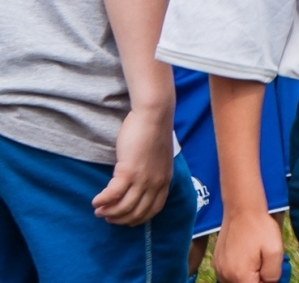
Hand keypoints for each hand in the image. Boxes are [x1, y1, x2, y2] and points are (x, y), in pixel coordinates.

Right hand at [92, 104, 172, 225]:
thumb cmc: (154, 133)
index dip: (138, 219)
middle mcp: (155, 183)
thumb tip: (140, 184)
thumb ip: (153, 173)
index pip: (153, 210)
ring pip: (124, 207)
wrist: (153, 115)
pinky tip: (95, 201)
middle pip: (137, 212)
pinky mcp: (129, 171)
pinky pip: (112, 194)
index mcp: (165, 180)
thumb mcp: (160, 159)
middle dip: (120, 219)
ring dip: (109, 213)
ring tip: (99, 211)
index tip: (126, 220)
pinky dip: (102, 201)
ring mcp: (143, 179)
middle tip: (107, 218)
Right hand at [213, 208, 285, 282]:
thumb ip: (273, 274)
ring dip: (247, 276)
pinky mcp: (217, 262)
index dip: (265, 282)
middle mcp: (225, 276)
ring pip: (236, 282)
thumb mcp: (275, 251)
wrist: (242, 208)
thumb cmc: (259, 227)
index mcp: (240, 276)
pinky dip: (239, 271)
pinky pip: (229, 275)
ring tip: (257, 258)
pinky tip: (248, 256)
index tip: (269, 272)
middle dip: (256, 279)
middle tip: (264, 263)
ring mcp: (219, 269)